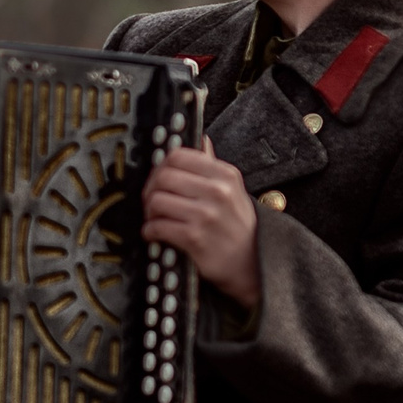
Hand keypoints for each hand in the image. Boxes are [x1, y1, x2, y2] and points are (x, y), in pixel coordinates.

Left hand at [142, 137, 261, 309]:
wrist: (253, 263)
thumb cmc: (238, 226)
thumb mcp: (232, 189)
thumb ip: (212, 165)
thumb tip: (200, 139)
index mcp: (224, 175)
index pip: (178, 156)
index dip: (160, 166)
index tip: (158, 178)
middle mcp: (217, 191)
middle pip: (163, 177)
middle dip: (150, 190)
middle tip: (151, 201)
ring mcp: (206, 215)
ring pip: (157, 201)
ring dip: (149, 212)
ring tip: (155, 218)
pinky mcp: (195, 238)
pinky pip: (158, 227)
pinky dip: (150, 231)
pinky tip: (156, 234)